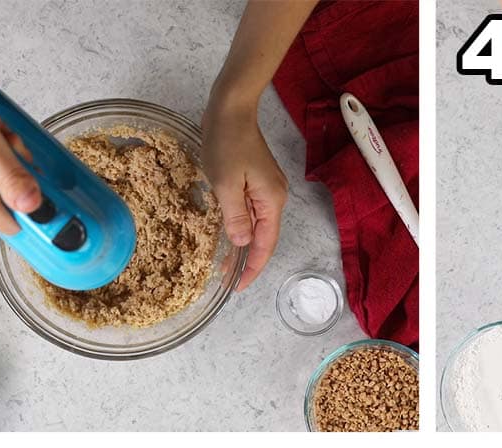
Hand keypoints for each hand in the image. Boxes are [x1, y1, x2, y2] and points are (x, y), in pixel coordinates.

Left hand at [202, 102, 288, 290]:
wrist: (232, 108)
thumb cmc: (227, 142)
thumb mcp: (226, 183)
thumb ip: (235, 217)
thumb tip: (242, 242)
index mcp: (271, 201)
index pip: (265, 245)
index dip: (252, 268)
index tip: (237, 285)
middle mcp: (275, 198)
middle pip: (264, 238)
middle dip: (247, 260)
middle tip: (226, 278)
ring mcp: (268, 189)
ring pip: (257, 226)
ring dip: (243, 245)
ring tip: (225, 262)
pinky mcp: (257, 181)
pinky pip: (252, 212)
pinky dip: (241, 227)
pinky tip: (229, 235)